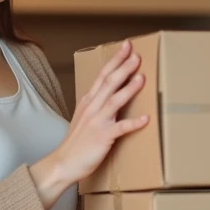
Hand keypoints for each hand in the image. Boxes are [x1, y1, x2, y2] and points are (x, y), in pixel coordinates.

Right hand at [30, 39, 148, 207]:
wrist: (63, 163)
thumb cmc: (76, 143)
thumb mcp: (83, 118)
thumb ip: (95, 105)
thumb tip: (109, 95)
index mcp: (88, 102)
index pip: (102, 75)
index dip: (115, 60)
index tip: (127, 46)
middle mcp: (92, 108)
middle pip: (109, 83)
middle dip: (123, 67)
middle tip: (137, 55)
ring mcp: (97, 122)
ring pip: (114, 101)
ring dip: (129, 89)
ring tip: (142, 77)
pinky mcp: (102, 138)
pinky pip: (120, 128)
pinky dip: (133, 123)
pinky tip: (146, 119)